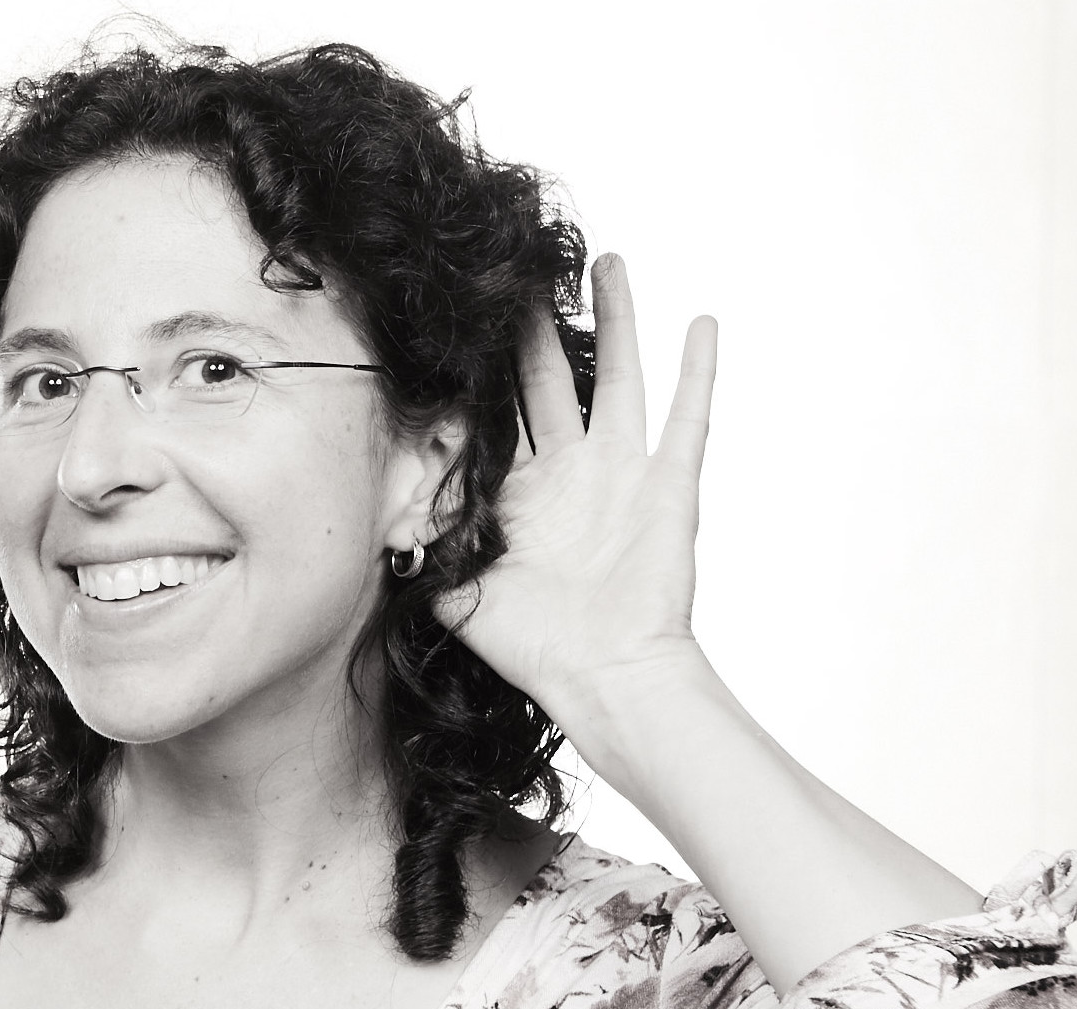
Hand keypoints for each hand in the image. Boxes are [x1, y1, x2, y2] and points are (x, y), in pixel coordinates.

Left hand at [431, 255, 717, 730]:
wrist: (604, 679)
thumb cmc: (535, 648)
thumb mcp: (456, 592)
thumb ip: (420, 547)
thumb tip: (375, 511)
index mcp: (519, 495)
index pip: (495, 414)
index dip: (478, 369)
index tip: (458, 314)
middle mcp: (570, 475)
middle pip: (549, 379)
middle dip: (534, 325)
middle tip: (520, 264)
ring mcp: (622, 475)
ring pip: (619, 377)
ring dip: (616, 320)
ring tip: (606, 260)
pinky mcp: (669, 487)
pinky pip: (688, 418)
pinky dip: (699, 371)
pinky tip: (702, 321)